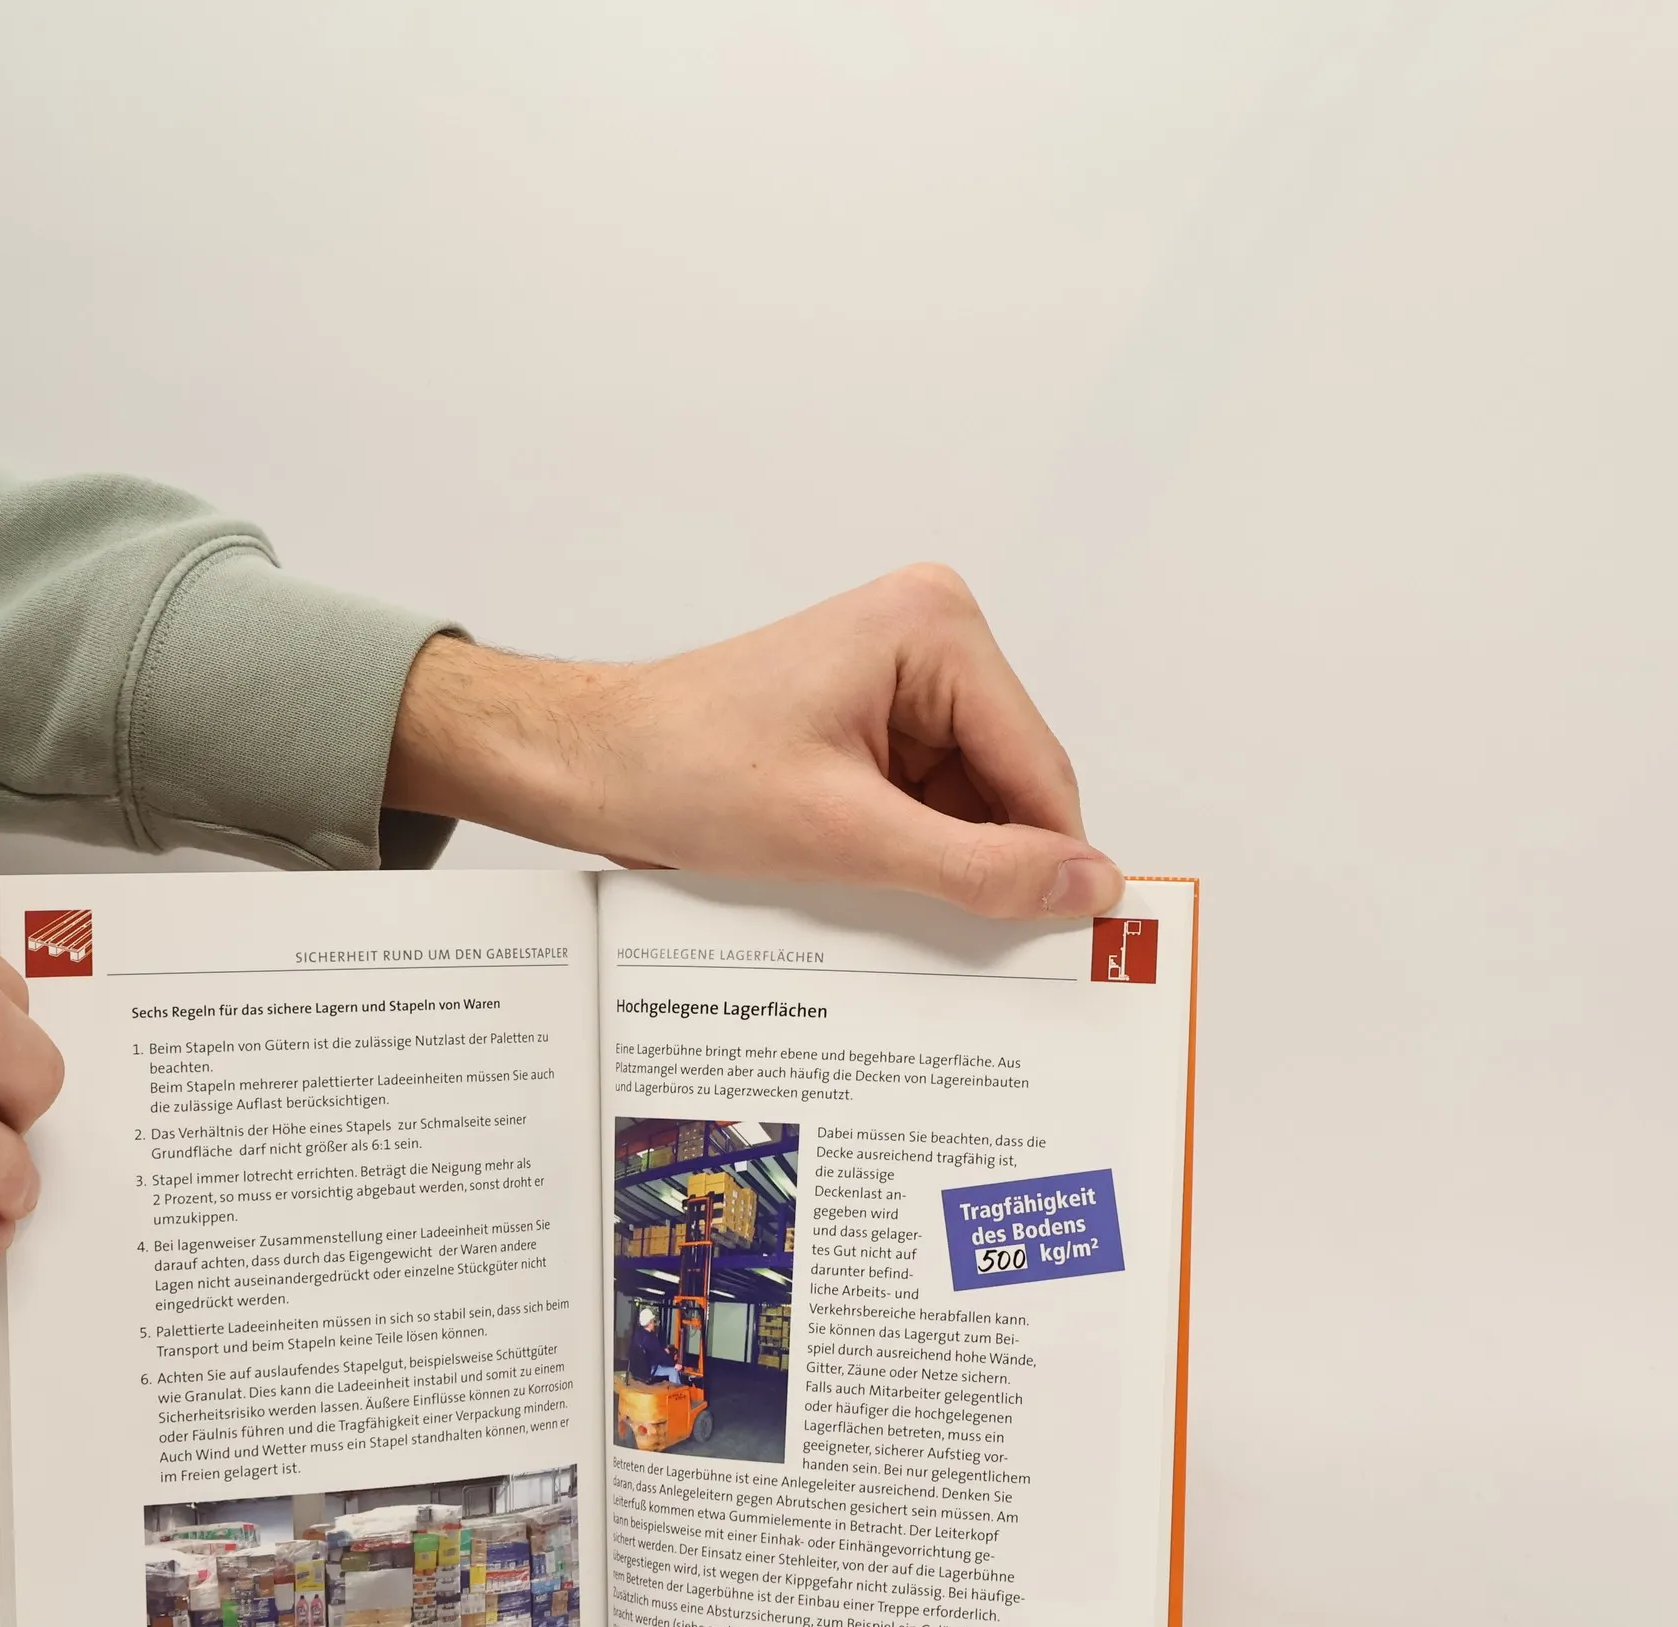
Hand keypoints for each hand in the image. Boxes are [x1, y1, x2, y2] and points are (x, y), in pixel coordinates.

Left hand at [385, 565, 1125, 919]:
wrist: (590, 767)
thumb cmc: (681, 767)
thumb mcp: (844, 834)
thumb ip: (976, 865)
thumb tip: (1088, 885)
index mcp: (934, 630)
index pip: (1038, 767)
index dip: (1048, 860)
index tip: (1061, 944)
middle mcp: (929, 637)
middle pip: (1010, 784)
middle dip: (983, 859)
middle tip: (946, 934)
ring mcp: (902, 679)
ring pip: (972, 802)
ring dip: (940, 860)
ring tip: (870, 893)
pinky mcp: (874, 718)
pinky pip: (929, 801)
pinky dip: (911, 852)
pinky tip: (864, 878)